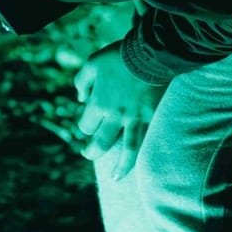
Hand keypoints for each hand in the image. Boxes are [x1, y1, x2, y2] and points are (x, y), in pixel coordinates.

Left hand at [74, 42, 166, 182]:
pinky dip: (141, 154)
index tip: (89, 124)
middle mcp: (114, 115)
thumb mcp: (92, 63)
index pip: (86, 125)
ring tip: (116, 178)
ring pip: (127, 149)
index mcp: (98, 102)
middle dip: (93, 152)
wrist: (149, 53)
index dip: (85, 126)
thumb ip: (82, 81)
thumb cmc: (118, 57)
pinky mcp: (151, 117)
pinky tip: (141, 164)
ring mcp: (134, 119)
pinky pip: (144, 140)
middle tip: (88, 155)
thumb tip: (80, 97)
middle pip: (101, 142)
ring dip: (120, 166)